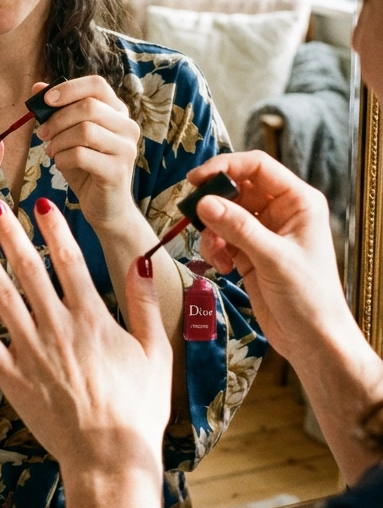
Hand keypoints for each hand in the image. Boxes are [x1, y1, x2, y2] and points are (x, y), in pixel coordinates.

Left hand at [0, 198, 170, 495]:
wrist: (110, 459)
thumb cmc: (139, 408)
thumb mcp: (155, 351)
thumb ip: (145, 303)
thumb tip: (143, 260)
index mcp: (93, 318)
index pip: (69, 260)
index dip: (53, 227)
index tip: (40, 200)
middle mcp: (58, 328)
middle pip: (28, 270)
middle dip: (9, 233)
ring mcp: (32, 352)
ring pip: (1, 297)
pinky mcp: (12, 377)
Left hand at [34, 77, 139, 234]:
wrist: (106, 208)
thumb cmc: (86, 168)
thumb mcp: (68, 135)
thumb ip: (57, 110)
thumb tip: (37, 87)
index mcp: (118, 112)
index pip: (97, 85)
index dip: (69, 88)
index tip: (45, 100)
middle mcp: (128, 126)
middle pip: (88, 107)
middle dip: (57, 119)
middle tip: (42, 134)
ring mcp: (126, 148)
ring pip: (85, 130)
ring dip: (59, 140)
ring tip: (52, 151)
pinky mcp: (118, 170)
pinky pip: (81, 155)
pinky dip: (63, 158)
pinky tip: (60, 165)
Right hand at [190, 150, 350, 358]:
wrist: (313, 340)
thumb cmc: (309, 297)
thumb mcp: (273, 258)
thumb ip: (238, 228)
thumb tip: (204, 202)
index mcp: (298, 201)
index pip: (257, 166)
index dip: (225, 167)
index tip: (197, 180)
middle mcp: (281, 212)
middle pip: (236, 188)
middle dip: (214, 203)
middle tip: (194, 215)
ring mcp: (264, 232)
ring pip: (225, 214)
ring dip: (212, 231)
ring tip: (215, 254)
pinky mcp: (250, 253)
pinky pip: (222, 238)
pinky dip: (214, 249)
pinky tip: (221, 267)